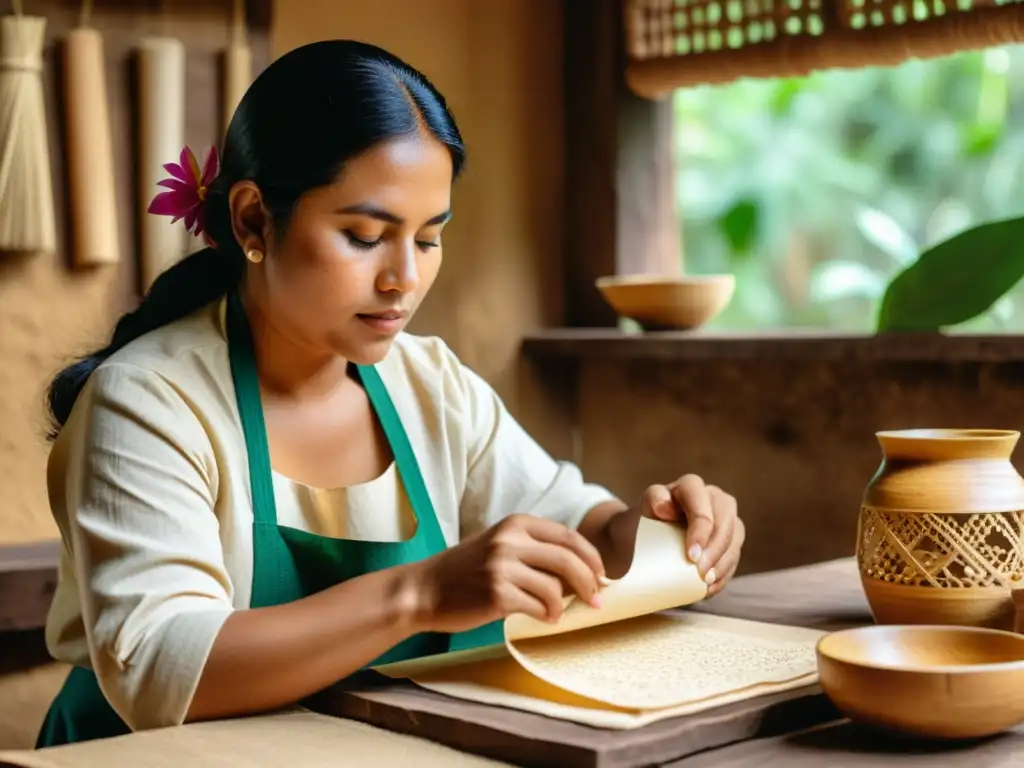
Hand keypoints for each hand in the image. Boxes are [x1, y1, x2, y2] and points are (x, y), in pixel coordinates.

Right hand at [410, 514, 605, 633]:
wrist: (423, 589)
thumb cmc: (464, 571)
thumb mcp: (498, 544)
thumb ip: (533, 550)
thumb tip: (579, 571)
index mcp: (515, 523)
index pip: (568, 536)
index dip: (591, 557)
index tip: (602, 574)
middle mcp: (510, 540)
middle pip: (568, 559)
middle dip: (589, 582)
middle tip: (597, 600)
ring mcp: (502, 567)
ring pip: (555, 587)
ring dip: (563, 604)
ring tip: (556, 612)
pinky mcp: (496, 595)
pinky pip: (538, 606)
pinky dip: (547, 615)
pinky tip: (544, 618)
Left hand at [640, 474, 743, 596]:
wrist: (644, 537)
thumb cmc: (645, 521)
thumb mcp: (644, 508)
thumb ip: (653, 500)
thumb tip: (666, 508)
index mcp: (691, 486)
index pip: (702, 504)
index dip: (700, 531)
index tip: (691, 556)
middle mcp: (714, 498)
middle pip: (726, 521)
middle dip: (716, 549)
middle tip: (701, 572)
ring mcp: (726, 519)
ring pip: (735, 539)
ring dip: (722, 564)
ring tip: (705, 582)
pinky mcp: (731, 540)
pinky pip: (735, 557)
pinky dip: (724, 574)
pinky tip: (709, 587)